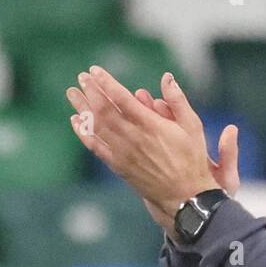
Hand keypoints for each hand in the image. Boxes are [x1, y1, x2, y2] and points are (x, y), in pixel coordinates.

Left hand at [65, 66, 223, 224]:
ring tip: (72, 94)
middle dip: (91, 91)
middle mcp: (134, 138)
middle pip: (105, 110)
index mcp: (151, 125)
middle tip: (81, 78)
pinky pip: (96, 147)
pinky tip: (76, 121)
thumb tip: (166, 78)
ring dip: (83, 108)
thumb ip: (177, 100)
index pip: (122, 99)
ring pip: (97, 127)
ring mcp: (124, 153)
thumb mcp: (193, 126)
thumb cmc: (191, 158)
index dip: (106, 83)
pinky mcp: (119, 166)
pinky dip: (84, 133)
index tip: (95, 71)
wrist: (185, 195)